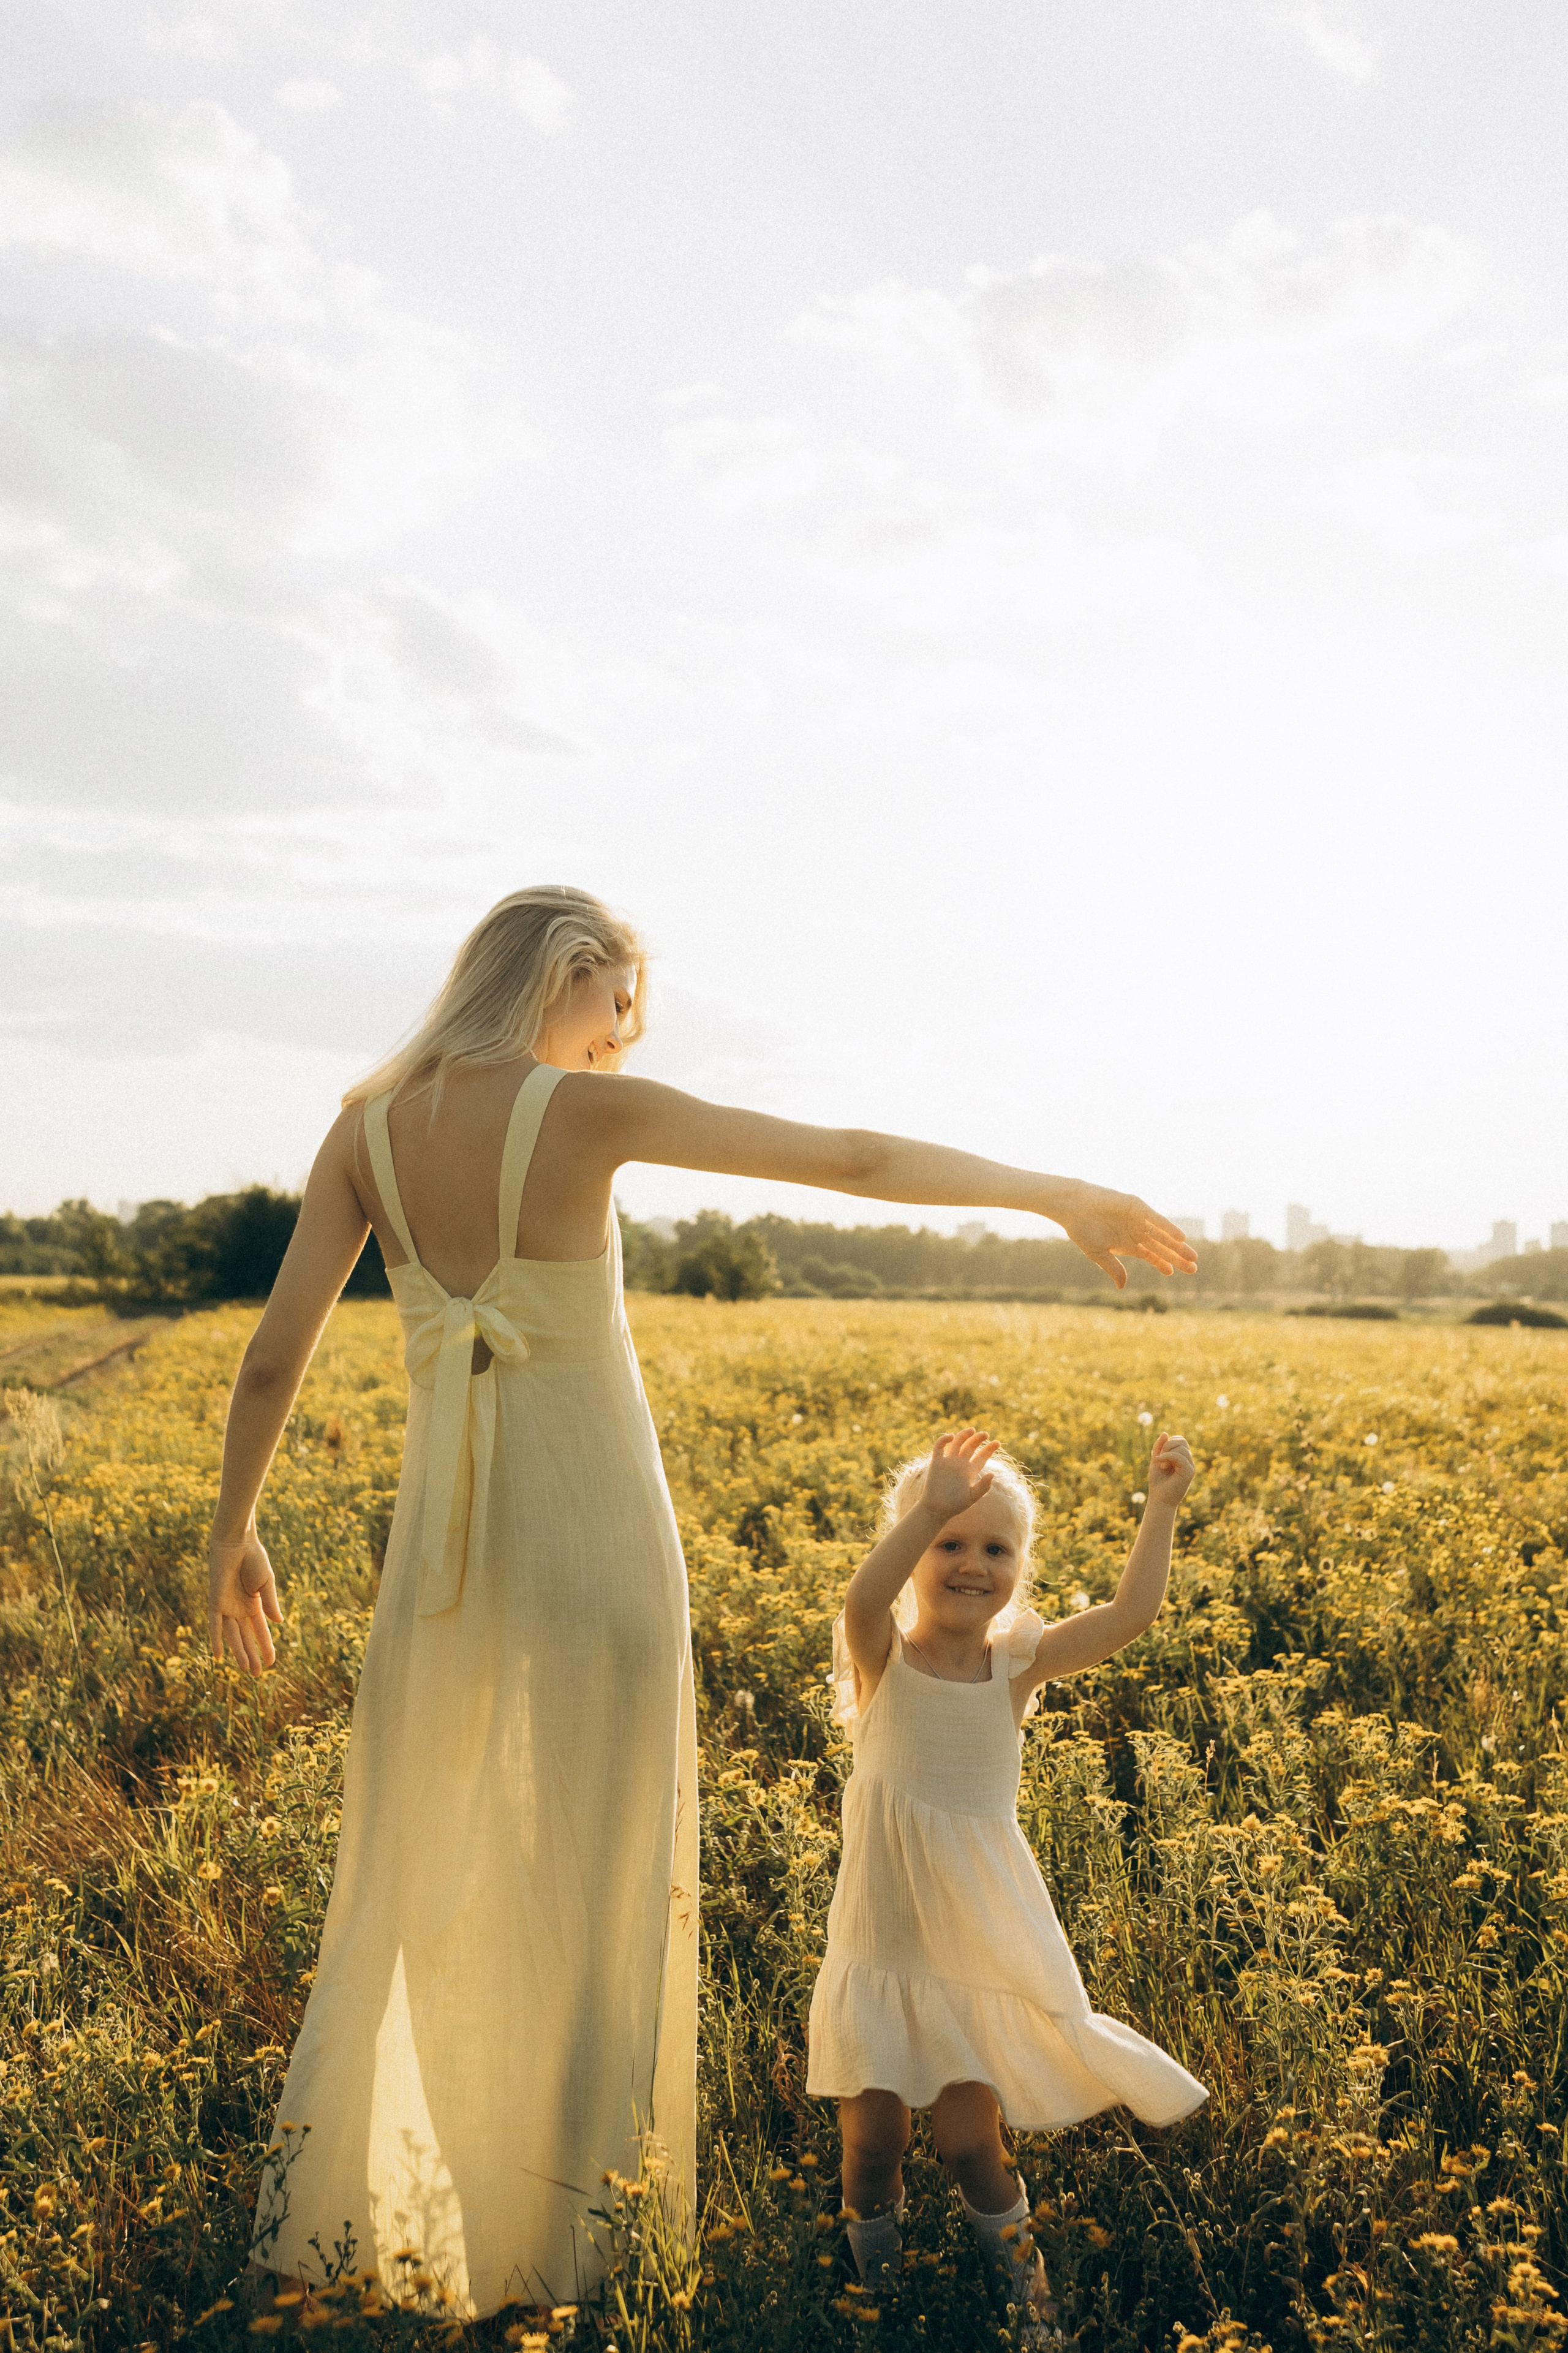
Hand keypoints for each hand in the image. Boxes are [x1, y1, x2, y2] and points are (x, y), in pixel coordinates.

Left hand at [208, 1529, 282, 1674]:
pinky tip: (219, 1656)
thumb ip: (270, 1603)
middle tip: (258, 1674)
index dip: (266, 1646)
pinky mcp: (215, 1602)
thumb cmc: (254, 1558)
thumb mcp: (267, 1582)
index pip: (260, 1630)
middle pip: (246, 1637)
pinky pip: (215, 1624)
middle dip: (252, 1655)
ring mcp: (227, 1607)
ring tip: (247, 1669)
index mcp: (254, 1604)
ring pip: (232, 1635)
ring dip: (239, 1652)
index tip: (272, 1662)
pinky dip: (216, 1640)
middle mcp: (239, 1609)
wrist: (237, 1542)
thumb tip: (278, 1623)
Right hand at [919, 1427, 998, 1523]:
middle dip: (978, 1439)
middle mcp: (961, 1464)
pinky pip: (939, 1447)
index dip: (989, 1449)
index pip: (982, 1456)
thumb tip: (993, 1474)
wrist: (937, 1509)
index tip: (998, 1443)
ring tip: (972, 1430)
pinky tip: (951, 1436)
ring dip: (964, 1435)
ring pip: (957, 1443)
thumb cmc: (955, 1505)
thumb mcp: (972, 1497)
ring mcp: (949, 1462)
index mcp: (971, 1471)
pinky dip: (944, 1439)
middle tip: (985, 1434)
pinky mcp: (937, 1462)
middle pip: (971, 1446)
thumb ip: (983, 1487)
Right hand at [1053, 1183, 1196, 1289]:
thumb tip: (1122, 1286)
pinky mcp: (1137, 1206)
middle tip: (1193, 1268)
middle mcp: (1136, 1231)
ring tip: (1192, 1256)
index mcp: (1128, 1243)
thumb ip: (1113, 1268)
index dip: (1163, 1263)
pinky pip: (1156, 1218)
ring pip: (1162, 1234)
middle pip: (1161, 1247)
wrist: (1072, 1207)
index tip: (1172, 1272)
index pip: (1151, 1255)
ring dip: (1177, 1245)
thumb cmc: (1082, 1229)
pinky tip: (1180, 1237)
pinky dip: (1168, 1227)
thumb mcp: (1098, 1254)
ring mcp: (1138, 1218)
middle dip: (1177, 1257)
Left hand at [1145, 1432, 1194, 1507]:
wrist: (1159, 1498)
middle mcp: (1188, 1461)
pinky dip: (1168, 1456)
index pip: (1180, 1439)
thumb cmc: (1158, 1480)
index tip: (1159, 1455)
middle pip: (1182, 1441)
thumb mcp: (1156, 1459)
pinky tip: (1161, 1465)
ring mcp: (1190, 1466)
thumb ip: (1160, 1446)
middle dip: (1167, 1446)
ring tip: (1162, 1465)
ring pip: (1182, 1448)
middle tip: (1160, 1459)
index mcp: (1182, 1457)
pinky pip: (1181, 1457)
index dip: (1168, 1442)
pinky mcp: (1189, 1472)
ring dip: (1167, 1453)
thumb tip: (1165, 1433)